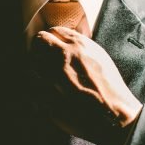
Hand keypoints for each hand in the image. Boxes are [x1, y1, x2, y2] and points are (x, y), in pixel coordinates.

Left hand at [30, 26, 142, 144]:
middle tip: (43, 57)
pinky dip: (36, 90)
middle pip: (38, 43)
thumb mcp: (100, 58)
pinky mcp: (45, 96)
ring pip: (32, 64)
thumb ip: (81, 47)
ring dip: (37, 69)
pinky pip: (31, 88)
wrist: (112, 113)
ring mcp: (52, 76)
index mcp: (78, 46)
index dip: (51, 38)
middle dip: (39, 49)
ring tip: (47, 78)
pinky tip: (47, 94)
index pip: (53, 31)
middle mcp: (62, 57)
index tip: (51, 45)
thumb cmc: (110, 87)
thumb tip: (65, 42)